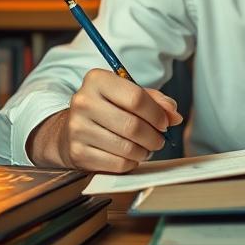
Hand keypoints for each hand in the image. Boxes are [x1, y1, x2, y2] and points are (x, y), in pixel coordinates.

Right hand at [28, 69, 182, 171]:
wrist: (70, 129)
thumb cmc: (107, 109)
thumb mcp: (129, 95)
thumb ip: (155, 101)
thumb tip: (174, 115)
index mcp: (97, 80)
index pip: (136, 98)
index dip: (157, 114)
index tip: (165, 122)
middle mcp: (83, 102)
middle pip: (133, 125)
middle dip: (154, 136)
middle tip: (159, 139)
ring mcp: (77, 128)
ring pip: (127, 147)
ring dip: (144, 151)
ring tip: (146, 148)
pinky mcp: (77, 153)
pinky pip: (117, 164)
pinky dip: (131, 162)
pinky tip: (130, 156)